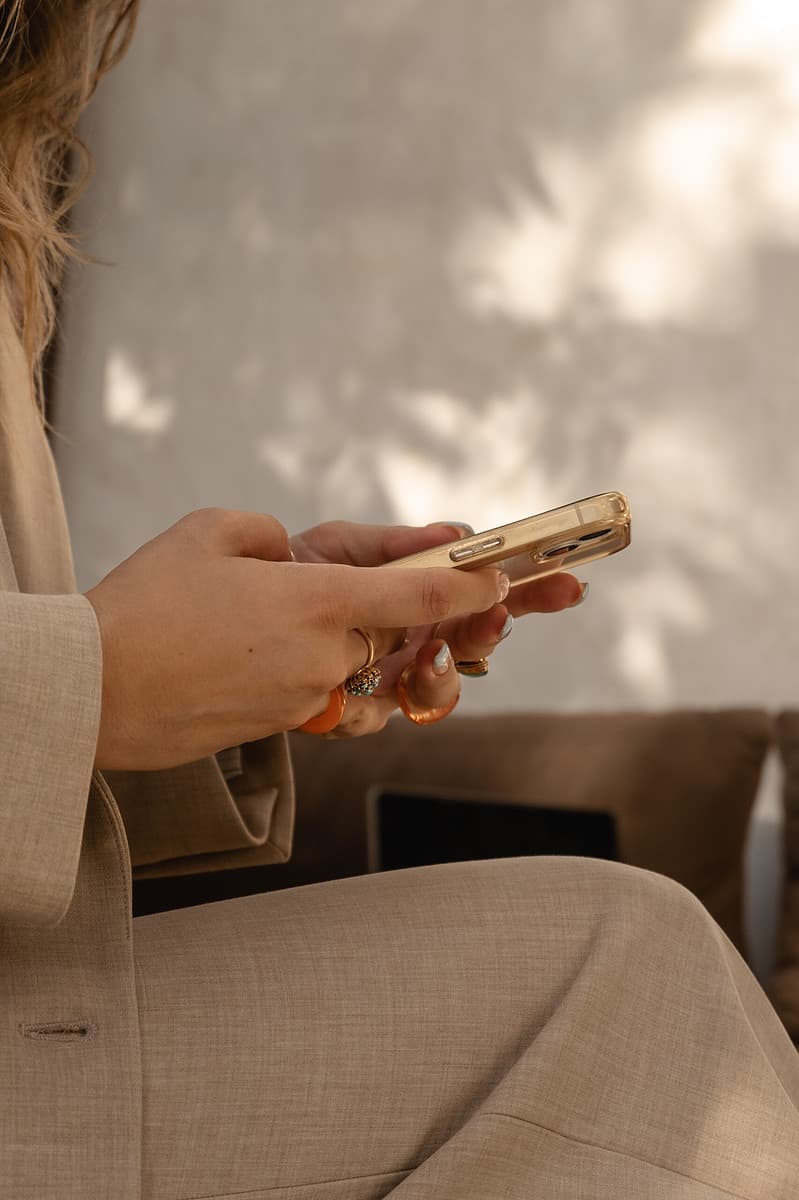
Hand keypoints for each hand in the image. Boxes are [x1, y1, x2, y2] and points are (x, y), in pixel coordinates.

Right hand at [85, 508, 505, 769]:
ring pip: (363, 673)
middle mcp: (324, 658)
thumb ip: (270, 533)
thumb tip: (292, 556)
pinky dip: (333, 682)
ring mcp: (305, 701)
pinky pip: (331, 704)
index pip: (420, 599)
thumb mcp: (208, 533)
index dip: (469, 589)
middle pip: (393, 636)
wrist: (94, 690)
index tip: (498, 581)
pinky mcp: (280, 728)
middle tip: (372, 592)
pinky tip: (301, 658)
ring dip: (358, 648)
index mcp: (316, 602)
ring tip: (312, 624)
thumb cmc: (145, 604)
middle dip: (397, 615)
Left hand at [290, 520, 584, 736]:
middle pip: (476, 640)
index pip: (486, 590)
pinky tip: (361, 686)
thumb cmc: (284, 575)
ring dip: (443, 673)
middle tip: (494, 613)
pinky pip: (378, 717)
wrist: (221, 616)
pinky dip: (371, 705)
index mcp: (420, 595)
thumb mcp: (339, 547)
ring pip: (441, 690)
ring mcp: (385, 678)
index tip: (570, 580)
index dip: (530, 587)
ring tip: (431, 653)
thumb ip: (398, 547)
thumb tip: (460, 534)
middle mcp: (414, 638)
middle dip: (495, 626)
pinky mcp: (351, 710)